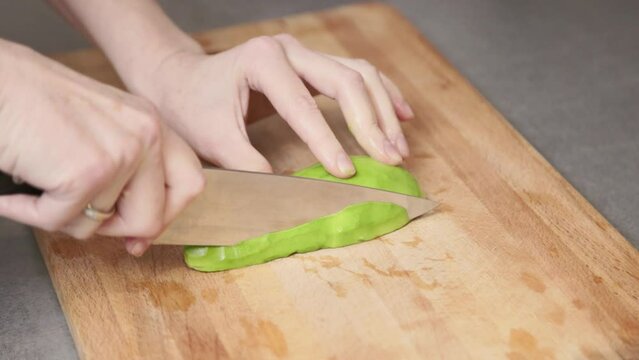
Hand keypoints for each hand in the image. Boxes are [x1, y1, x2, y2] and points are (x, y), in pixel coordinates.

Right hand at [0, 41, 203, 254]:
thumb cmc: (32, 104)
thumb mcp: (102, 130)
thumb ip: (130, 174)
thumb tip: (142, 234)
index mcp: (152, 124)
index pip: (190, 183)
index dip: (166, 216)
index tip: (139, 235)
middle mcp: (146, 135)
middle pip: (152, 218)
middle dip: (111, 228)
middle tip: (78, 213)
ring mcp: (121, 154)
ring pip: (103, 227)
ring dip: (65, 216)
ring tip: (42, 183)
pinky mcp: (87, 173)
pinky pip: (62, 223)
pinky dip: (32, 213)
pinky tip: (18, 190)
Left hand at [133, 34, 413, 176]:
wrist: (183, 81)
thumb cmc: (193, 107)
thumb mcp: (212, 139)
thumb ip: (246, 164)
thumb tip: (284, 191)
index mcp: (263, 61)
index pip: (304, 106)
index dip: (328, 141)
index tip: (346, 172)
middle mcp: (290, 49)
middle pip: (346, 81)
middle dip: (371, 123)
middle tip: (390, 158)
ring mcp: (304, 52)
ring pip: (360, 74)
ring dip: (384, 110)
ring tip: (399, 146)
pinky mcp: (313, 63)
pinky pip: (357, 74)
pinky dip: (382, 94)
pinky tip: (402, 114)